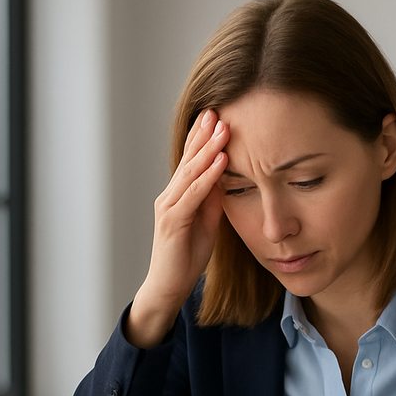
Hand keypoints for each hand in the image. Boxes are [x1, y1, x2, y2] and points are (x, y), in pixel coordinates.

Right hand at [127, 109, 230, 347]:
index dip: (202, 138)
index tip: (216, 116)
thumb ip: (213, 199)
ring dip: (208, 149)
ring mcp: (169, 207)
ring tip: (223, 129)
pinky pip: (193, 194)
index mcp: (178, 195)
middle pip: (188, 159)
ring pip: (190, 172)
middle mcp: (169, 196)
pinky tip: (221, 161)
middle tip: (218, 109)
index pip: (190, 160)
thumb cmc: (188, 256)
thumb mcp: (207, 222)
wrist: (169, 286)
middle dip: (203, 134)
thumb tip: (226, 177)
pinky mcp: (172, 222)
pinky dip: (208, 177)